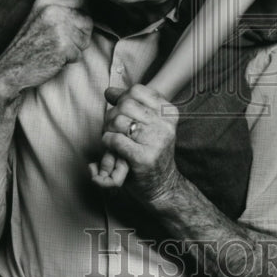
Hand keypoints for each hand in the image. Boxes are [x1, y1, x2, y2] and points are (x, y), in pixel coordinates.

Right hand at [0, 0, 91, 99]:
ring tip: (54, 51)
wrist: (10, 69)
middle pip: (86, 20)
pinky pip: (79, 54)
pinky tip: (53, 59)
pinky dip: (69, 61)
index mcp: (46, 2)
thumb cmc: (28, 46)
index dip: (81, 13)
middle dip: (79, 35)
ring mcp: (58, 27)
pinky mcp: (63, 45)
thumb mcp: (39, 18)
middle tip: (60, 43)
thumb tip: (88, 3)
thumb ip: (60, 9)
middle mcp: (53, 11)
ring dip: (74, 49)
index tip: (71, 25)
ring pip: (85, 39)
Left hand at [89, 84, 180, 204]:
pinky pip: (115, 140)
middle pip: (125, 104)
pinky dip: (107, 142)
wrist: (163, 186)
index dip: (122, 99)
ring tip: (111, 139)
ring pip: (118, 121)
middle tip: (112, 128)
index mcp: (168, 113)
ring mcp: (156, 141)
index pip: (137, 91)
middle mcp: (165, 125)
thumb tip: (109, 91)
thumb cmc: (150, 153)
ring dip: (107, 130)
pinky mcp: (143, 158)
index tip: (121, 112)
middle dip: (112, 115)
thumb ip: (130, 106)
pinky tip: (111, 148)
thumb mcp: (147, 126)